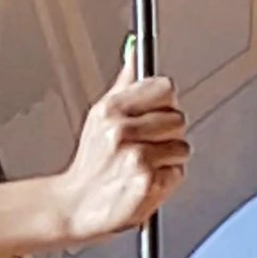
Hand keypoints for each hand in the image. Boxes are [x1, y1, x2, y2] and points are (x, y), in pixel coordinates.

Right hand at [59, 49, 189, 244]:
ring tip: (143, 168)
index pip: (164, 88)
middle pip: (178, 118)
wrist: (75, 208)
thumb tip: (135, 50)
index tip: (154, 116)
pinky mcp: (146, 181)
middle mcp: (120, 131)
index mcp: (110, 109)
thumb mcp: (100, 116)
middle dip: (168, 135)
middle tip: (146, 148)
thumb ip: (125, 83)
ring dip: (168, 161)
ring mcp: (134, 156)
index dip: (164, 104)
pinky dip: (166, 182)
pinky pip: (178, 173)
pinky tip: (145, 183)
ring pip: (181, 148)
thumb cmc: (91, 165)